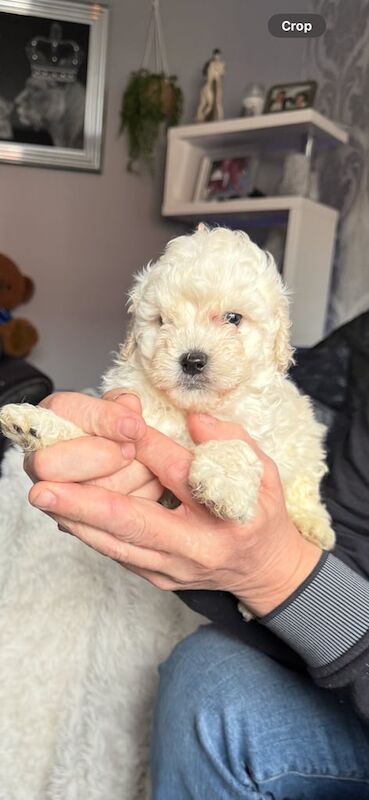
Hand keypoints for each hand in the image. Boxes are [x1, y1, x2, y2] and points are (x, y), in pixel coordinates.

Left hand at [27, 402, 321, 616]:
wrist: (265, 571)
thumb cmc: (262, 515)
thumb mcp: (264, 472)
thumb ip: (231, 441)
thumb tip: (194, 418)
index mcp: (228, 515)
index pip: (178, 473)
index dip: (145, 445)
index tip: (117, 422)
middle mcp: (197, 548)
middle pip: (133, 522)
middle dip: (85, 503)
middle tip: (44, 488)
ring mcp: (175, 569)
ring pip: (117, 545)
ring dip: (77, 520)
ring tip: (45, 498)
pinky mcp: (159, 579)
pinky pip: (118, 554)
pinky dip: (91, 533)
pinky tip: (68, 514)